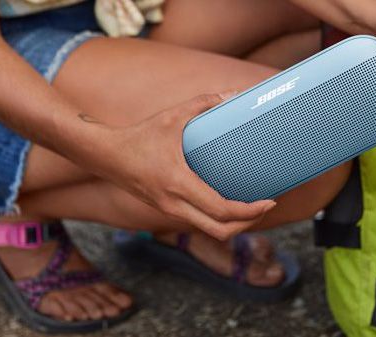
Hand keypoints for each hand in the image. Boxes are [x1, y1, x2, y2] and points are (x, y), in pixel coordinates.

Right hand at [94, 93, 275, 239]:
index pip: (222, 210)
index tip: (269, 201)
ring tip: (251, 207)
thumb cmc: (138, 136)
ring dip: (234, 224)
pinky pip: (199, 223)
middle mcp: (174, 204)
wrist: (105, 157)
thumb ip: (203, 103)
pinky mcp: (167, 211)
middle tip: (265, 206)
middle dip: (249, 223)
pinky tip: (227, 203)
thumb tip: (232, 94)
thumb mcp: (171, 117)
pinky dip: (218, 219)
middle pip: (221, 231)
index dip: (250, 211)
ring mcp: (170, 211)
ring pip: (211, 231)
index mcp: (178, 183)